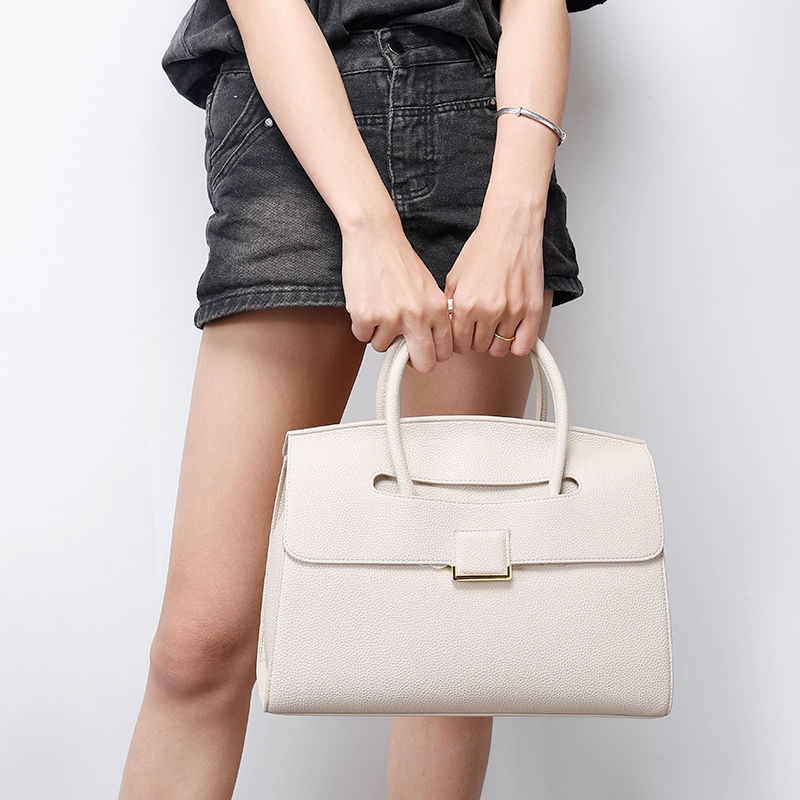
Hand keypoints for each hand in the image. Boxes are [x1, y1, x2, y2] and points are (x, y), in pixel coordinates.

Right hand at [341, 211, 452, 372]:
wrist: (374, 235)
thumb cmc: (398, 260)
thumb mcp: (427, 288)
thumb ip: (431, 317)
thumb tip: (430, 347)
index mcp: (436, 309)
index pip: (444, 352)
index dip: (431, 356)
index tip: (422, 352)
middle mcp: (417, 315)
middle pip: (424, 364)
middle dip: (412, 362)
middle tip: (401, 352)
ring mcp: (390, 317)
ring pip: (384, 347)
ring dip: (378, 334)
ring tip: (378, 308)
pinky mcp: (365, 315)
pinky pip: (362, 336)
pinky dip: (361, 324)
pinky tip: (365, 302)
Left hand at [444, 204, 546, 357]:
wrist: (511, 229)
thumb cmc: (484, 248)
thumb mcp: (455, 277)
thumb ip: (449, 307)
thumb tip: (447, 328)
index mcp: (465, 303)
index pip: (457, 344)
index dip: (458, 341)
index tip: (462, 335)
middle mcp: (489, 310)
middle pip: (478, 348)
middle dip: (476, 339)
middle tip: (478, 326)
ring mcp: (513, 312)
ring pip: (499, 349)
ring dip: (495, 341)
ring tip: (494, 326)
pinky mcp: (532, 310)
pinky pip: (523, 346)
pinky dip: (516, 344)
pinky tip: (512, 333)